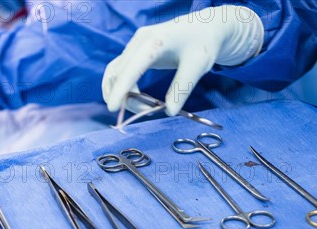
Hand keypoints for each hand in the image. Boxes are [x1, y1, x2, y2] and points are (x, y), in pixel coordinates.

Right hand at [102, 5, 262, 115]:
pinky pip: (118, 70)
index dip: (121, 88)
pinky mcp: (133, 51)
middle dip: (126, 97)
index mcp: (156, 40)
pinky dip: (121, 87)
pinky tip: (132, 98)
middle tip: (147, 112)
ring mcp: (134, 44)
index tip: (112, 108)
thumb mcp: (198, 66)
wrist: (203, 28)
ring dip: (120, 93)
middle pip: (119, 72)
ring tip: (141, 107)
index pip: (132, 67)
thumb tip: (169, 111)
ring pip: (115, 73)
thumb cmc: (202, 44)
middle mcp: (139, 40)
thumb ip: (182, 88)